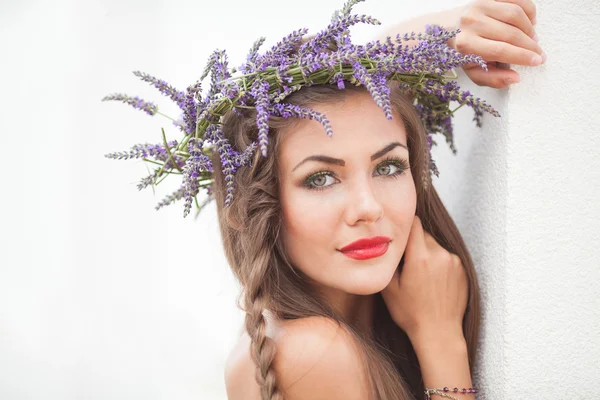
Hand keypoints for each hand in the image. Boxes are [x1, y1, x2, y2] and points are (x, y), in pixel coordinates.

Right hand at [381, 216, 467, 342]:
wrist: (439, 333)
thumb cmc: (411, 314)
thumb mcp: (389, 288)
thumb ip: (388, 261)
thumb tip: (386, 243)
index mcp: (420, 257)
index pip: (414, 223)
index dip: (403, 225)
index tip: (397, 232)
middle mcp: (440, 254)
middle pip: (423, 234)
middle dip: (413, 243)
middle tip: (406, 261)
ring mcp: (454, 261)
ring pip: (435, 245)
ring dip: (426, 252)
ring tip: (420, 274)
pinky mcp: (462, 268)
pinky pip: (446, 256)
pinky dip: (438, 262)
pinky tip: (432, 281)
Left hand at [449, 0, 544, 87]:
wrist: (445, 27)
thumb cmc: (462, 52)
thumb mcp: (472, 71)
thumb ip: (492, 78)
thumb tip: (515, 78)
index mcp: (465, 44)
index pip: (500, 50)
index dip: (522, 56)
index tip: (538, 61)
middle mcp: (471, 22)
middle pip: (510, 33)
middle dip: (530, 45)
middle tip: (539, 53)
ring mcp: (479, 6)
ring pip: (515, 14)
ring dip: (530, 28)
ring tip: (533, 39)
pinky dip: (528, 9)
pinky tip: (530, 21)